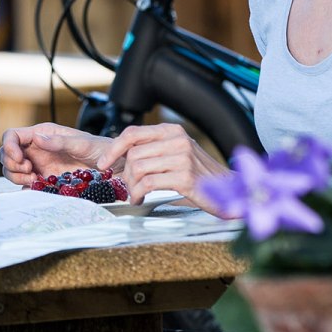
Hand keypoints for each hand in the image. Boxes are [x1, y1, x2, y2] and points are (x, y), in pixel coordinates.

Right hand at [0, 123, 109, 182]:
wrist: (111, 167)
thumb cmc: (99, 149)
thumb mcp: (81, 143)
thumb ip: (58, 141)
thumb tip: (37, 138)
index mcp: (42, 133)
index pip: (12, 136)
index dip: (9, 146)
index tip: (19, 158)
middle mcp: (37, 148)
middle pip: (7, 154)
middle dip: (12, 164)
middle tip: (30, 170)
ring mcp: (38, 164)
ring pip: (13, 170)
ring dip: (17, 176)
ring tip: (35, 179)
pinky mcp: (43, 179)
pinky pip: (25, 184)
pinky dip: (25, 187)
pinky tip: (38, 186)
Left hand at [98, 123, 226, 209]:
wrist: (229, 190)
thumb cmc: (200, 175)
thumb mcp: (177, 153)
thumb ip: (154, 150)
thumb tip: (121, 156)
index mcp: (172, 131)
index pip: (132, 133)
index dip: (113, 149)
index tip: (103, 164)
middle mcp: (177, 140)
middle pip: (133, 155)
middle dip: (125, 175)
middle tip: (129, 187)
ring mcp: (182, 158)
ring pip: (138, 169)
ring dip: (131, 187)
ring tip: (136, 195)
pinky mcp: (184, 177)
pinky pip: (148, 184)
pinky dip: (138, 194)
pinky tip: (140, 200)